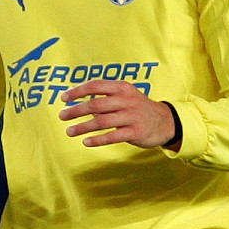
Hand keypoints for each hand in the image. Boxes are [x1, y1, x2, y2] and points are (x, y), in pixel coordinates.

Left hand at [58, 80, 178, 148]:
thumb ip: (104, 95)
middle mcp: (127, 100)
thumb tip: (76, 98)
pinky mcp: (136, 132)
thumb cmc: (137, 107)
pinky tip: (86, 142)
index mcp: (122, 88)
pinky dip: (97, 140)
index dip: (78, 91)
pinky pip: (113, 136)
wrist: (166, 121)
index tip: (64, 98)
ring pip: (102, 122)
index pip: (95, 85)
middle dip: (76, 110)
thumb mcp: (125, 95)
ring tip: (69, 132)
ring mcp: (132, 116)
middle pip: (96, 104)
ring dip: (82, 127)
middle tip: (62, 116)